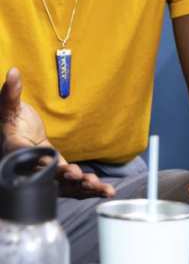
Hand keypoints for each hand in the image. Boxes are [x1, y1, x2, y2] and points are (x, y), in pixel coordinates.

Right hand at [0, 67, 113, 198]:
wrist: (17, 136)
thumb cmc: (11, 123)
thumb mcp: (9, 108)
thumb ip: (10, 94)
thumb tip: (13, 72)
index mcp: (16, 153)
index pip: (30, 161)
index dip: (44, 165)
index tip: (62, 168)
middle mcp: (30, 169)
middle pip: (49, 179)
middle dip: (67, 181)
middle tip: (82, 178)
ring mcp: (46, 175)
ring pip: (64, 186)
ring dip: (83, 189)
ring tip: (102, 189)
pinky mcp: (58, 176)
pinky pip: (72, 185)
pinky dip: (88, 188)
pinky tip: (105, 190)